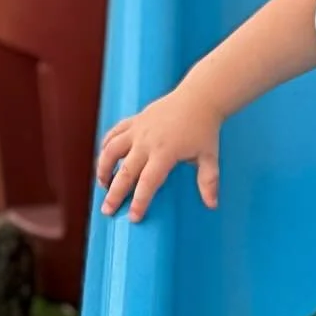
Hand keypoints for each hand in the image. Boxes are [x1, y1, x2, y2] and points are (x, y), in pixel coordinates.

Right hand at [95, 87, 221, 220]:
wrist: (198, 98)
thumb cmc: (204, 129)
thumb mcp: (209, 156)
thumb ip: (208, 181)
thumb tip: (212, 204)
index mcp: (165, 152)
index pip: (148, 182)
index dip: (139, 201)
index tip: (133, 217)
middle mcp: (146, 141)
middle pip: (125, 171)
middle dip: (114, 193)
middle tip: (107, 211)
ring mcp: (137, 129)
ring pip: (111, 150)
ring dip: (103, 169)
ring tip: (103, 185)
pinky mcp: (134, 120)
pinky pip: (113, 134)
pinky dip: (106, 146)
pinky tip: (105, 158)